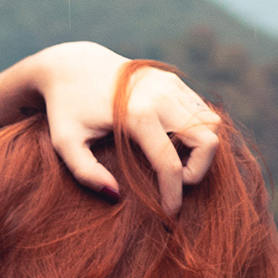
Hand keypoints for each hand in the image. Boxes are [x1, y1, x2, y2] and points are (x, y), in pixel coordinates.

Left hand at [27, 41, 221, 215]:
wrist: (71, 64)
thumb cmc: (65, 109)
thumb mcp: (66, 142)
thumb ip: (86, 173)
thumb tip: (116, 196)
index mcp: (135, 114)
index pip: (170, 163)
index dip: (174, 193)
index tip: (169, 213)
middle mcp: (160, 96)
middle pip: (207, 140)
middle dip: (198, 170)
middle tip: (176, 181)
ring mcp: (170, 85)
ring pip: (212, 124)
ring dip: (201, 150)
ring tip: (175, 162)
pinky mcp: (173, 80)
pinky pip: (202, 111)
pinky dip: (197, 132)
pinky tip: (174, 144)